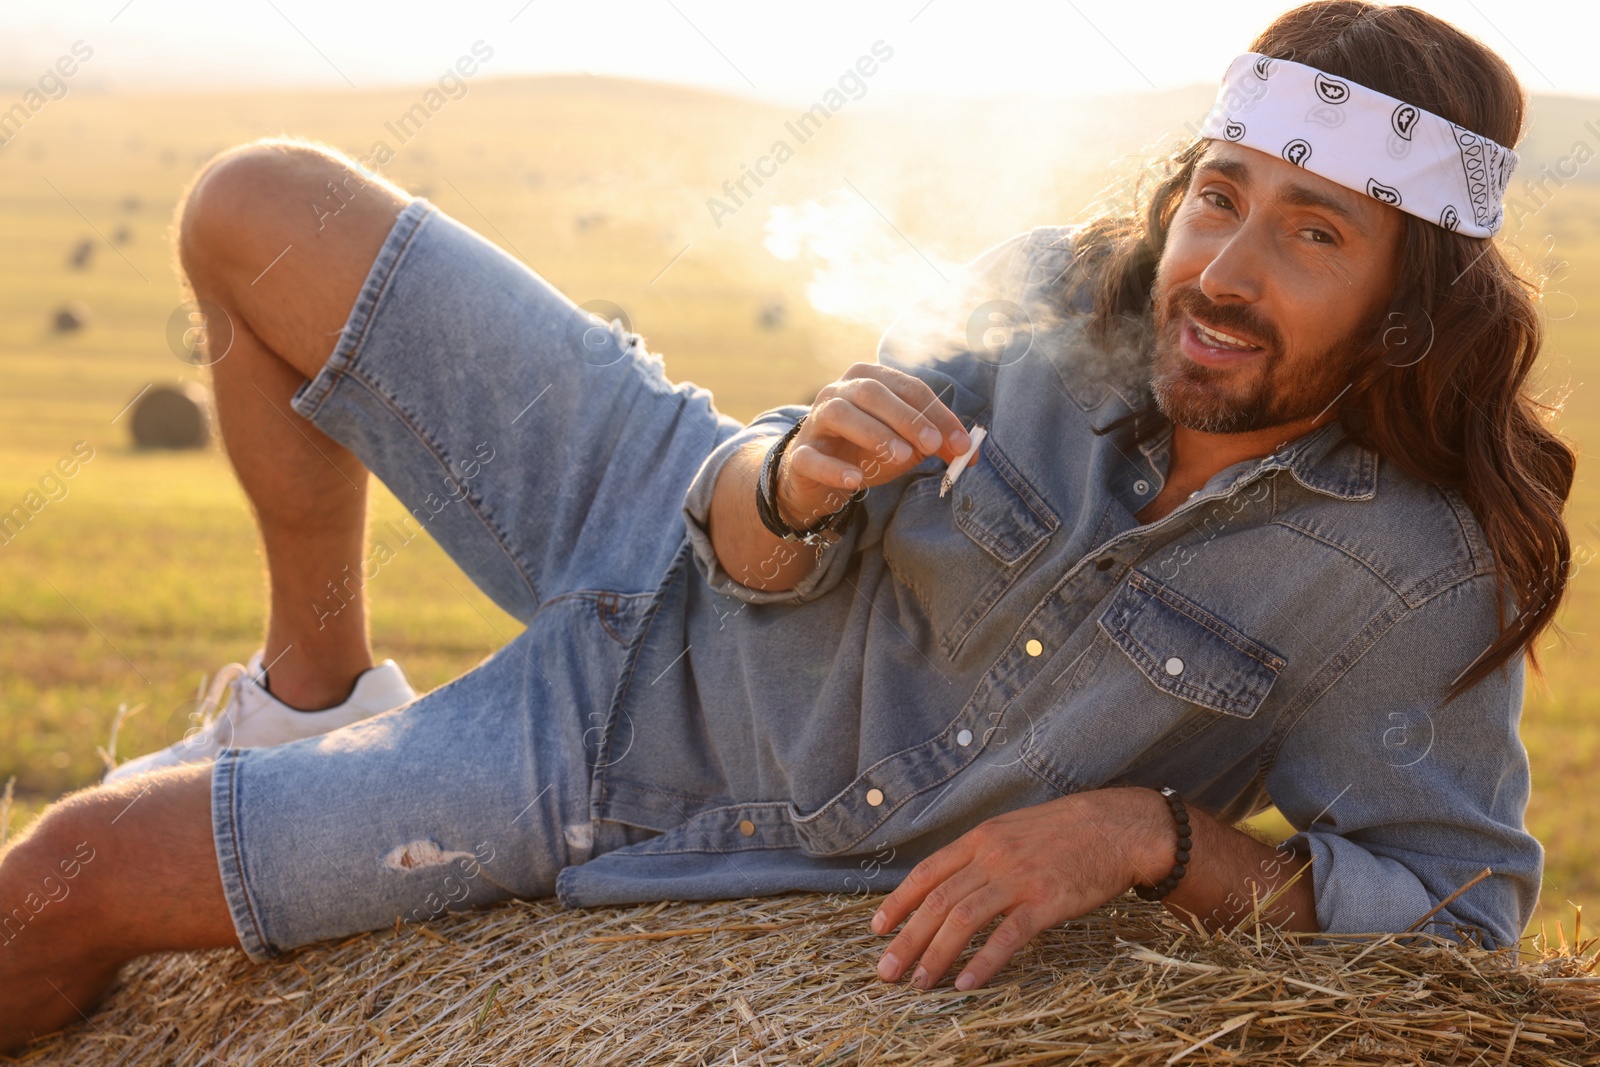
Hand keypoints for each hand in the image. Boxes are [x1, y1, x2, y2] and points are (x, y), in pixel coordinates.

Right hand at [776, 363, 971, 529]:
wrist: (817, 479)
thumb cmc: (865, 452)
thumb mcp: (905, 445)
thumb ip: (934, 443)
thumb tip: (968, 452)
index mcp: (869, 380)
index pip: (908, 388)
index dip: (937, 414)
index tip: (960, 443)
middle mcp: (839, 392)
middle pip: (873, 393)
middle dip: (907, 418)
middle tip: (932, 445)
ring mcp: (815, 421)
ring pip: (840, 414)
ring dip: (875, 433)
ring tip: (903, 458)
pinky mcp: (799, 454)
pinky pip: (812, 457)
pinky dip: (834, 468)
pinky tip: (856, 480)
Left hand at [869, 787, 1170, 991]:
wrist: (1118, 827)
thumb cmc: (1066, 832)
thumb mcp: (1014, 830)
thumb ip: (982, 854)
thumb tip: (951, 883)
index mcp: (981, 838)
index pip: (928, 872)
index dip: (899, 902)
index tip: (878, 928)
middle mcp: (993, 856)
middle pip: (938, 901)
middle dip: (907, 939)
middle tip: (886, 971)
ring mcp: (1019, 878)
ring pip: (963, 919)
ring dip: (936, 954)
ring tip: (919, 983)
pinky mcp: (1047, 901)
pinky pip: (1008, 935)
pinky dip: (983, 961)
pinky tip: (966, 982)